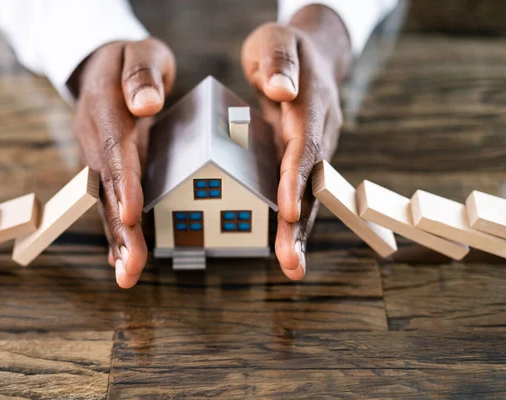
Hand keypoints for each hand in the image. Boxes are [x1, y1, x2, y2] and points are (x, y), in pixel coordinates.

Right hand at [72, 39, 175, 287]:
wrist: (103, 67)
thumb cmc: (129, 60)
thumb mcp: (139, 52)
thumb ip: (141, 74)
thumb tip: (147, 104)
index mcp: (105, 110)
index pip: (115, 150)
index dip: (124, 183)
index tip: (133, 214)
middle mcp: (96, 140)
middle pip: (108, 187)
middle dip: (120, 229)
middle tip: (131, 267)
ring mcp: (98, 158)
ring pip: (106, 202)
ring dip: (118, 240)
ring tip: (127, 275)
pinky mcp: (107, 170)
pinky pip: (109, 202)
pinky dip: (116, 231)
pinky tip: (121, 259)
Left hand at [241, 5, 350, 279]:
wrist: (309, 56)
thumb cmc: (284, 49)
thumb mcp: (275, 41)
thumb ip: (278, 61)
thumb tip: (281, 89)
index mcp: (312, 104)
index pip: (304, 144)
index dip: (296, 177)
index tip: (287, 210)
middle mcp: (319, 133)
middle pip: (312, 181)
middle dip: (301, 223)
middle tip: (291, 262)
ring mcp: (313, 150)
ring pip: (309, 194)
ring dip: (299, 232)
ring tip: (291, 267)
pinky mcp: (302, 161)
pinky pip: (299, 192)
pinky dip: (292, 222)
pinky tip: (283, 249)